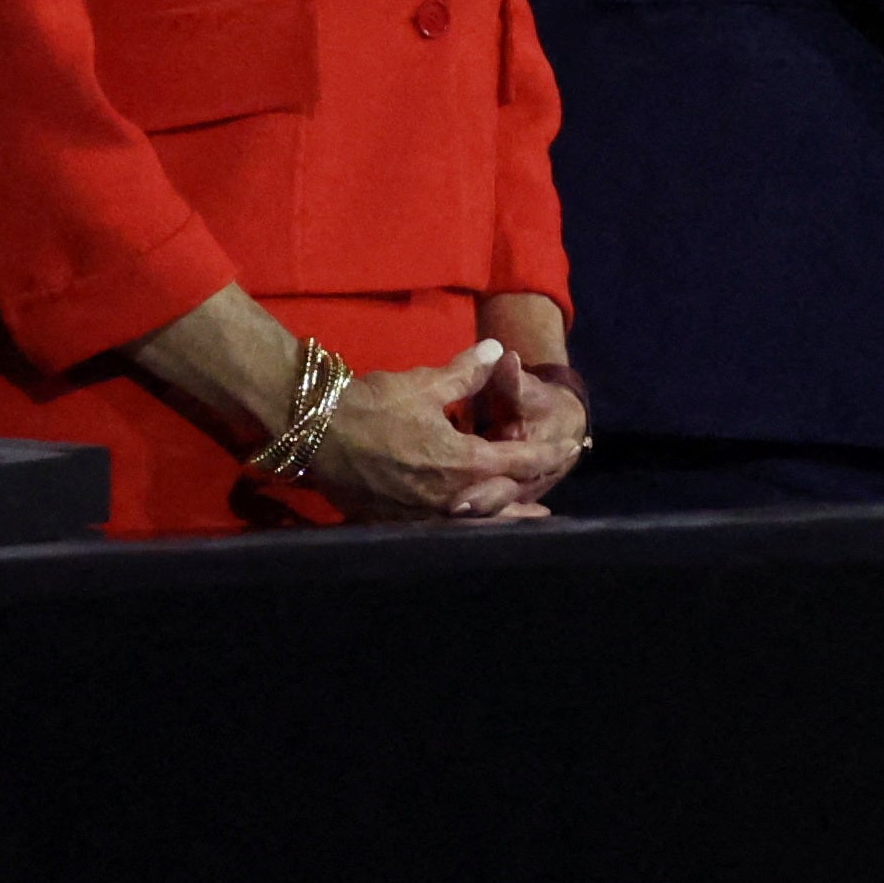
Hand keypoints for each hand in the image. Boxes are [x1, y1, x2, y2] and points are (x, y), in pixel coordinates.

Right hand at [301, 337, 576, 522]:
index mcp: (460, 461)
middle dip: (525, 500)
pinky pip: (434, 530)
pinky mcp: (390, 522)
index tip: (569, 452)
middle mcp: (444, 497)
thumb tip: (500, 352)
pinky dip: (456, 528)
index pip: (517, 461)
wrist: (314, 432)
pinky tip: (459, 525)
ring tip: (516, 524)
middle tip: (548, 508)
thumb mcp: (426, 382)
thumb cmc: (372, 405)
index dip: (546, 456)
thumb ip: (468, 372)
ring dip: (495, 521)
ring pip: (468, 523)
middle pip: (497, 503)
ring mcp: (416, 515)